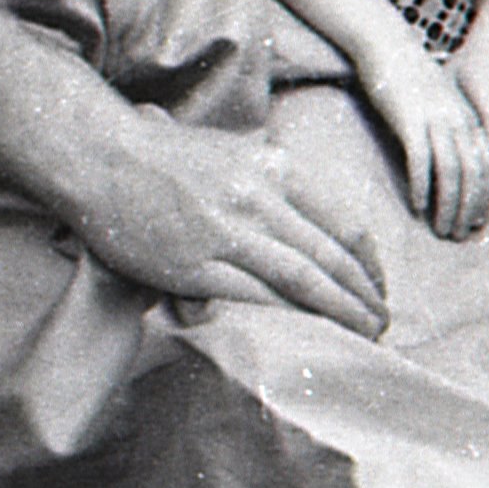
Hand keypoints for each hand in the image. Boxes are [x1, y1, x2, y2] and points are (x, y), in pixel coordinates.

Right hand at [52, 104, 390, 334]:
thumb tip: (300, 204)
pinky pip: (257, 298)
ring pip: (304, 281)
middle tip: (384, 322)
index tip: (378, 286)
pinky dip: (290, 320)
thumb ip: (268, 176)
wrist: (104, 158)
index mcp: (274, 168)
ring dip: (340, 313)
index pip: (341, 223)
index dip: (368, 262)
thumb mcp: (231, 151)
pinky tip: (308, 336)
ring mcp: (230, 234)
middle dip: (364, 295)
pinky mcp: (197, 266)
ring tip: (362, 336)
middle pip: (331, 257)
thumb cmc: (163, 155)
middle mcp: (261, 199)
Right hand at [356, 46, 488, 240]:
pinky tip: (417, 207)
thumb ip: (450, 131)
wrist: (388, 45)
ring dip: (449, 206)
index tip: (479, 224)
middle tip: (461, 236)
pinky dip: (422, 186)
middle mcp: (458, 121)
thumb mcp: (440, 105)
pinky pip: (421, 159)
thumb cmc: (411, 80)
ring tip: (442, 230)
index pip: (486, 166)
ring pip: (452, 172)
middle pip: (475, 174)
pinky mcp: (410, 120)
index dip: (484, 197)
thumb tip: (452, 168)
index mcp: (468, 119)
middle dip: (470, 210)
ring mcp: (436, 120)